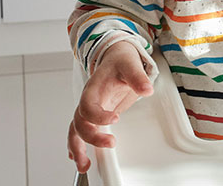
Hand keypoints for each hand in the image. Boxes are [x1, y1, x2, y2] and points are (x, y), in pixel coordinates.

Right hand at [68, 41, 152, 172]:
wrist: (116, 56)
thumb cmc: (120, 60)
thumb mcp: (130, 64)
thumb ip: (137, 76)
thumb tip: (146, 89)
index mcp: (93, 88)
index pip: (88, 105)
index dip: (98, 115)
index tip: (115, 119)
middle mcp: (88, 100)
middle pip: (80, 122)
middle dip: (92, 137)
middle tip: (110, 144)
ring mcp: (89, 108)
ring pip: (76, 130)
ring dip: (78, 148)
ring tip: (84, 165)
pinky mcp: (93, 115)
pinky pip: (79, 131)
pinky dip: (77, 145)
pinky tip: (80, 158)